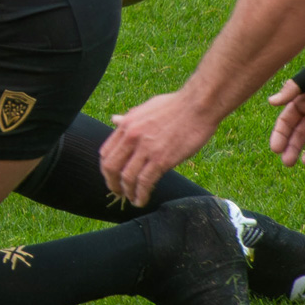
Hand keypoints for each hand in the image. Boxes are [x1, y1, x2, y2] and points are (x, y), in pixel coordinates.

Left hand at [99, 92, 218, 206]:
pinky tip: (142, 200)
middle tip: (118, 192)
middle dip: (112, 184)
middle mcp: (131, 137)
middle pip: (111, 167)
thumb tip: (114, 120)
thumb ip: (129, 118)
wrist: (198, 105)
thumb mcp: (146, 107)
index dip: (106, 169)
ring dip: (127, 192)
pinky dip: (141, 194)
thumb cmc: (176, 105)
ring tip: (132, 199)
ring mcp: (146, 149)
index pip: (106, 153)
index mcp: (126, 125)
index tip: (112, 177)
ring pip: (127, 178)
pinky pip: (145, 182)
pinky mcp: (162, 159)